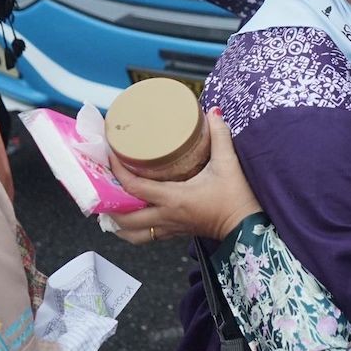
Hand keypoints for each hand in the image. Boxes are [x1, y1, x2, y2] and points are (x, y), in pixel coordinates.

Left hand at [110, 108, 260, 242]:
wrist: (247, 228)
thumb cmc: (237, 198)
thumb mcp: (228, 164)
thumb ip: (220, 137)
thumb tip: (214, 113)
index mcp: (173, 198)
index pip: (134, 187)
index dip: (118, 171)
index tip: (112, 155)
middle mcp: (167, 216)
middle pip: (125, 219)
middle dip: (108, 206)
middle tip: (102, 187)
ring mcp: (170, 227)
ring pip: (133, 234)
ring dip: (118, 223)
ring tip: (111, 207)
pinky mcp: (177, 233)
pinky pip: (148, 236)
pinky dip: (134, 229)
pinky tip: (134, 217)